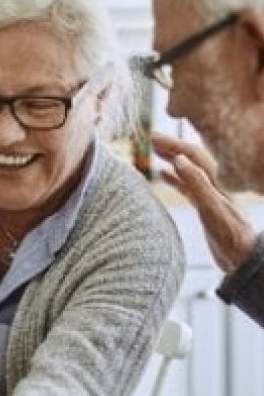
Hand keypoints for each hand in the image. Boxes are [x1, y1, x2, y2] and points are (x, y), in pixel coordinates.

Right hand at [152, 132, 257, 271]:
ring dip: (171, 159)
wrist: (243, 258)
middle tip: (150, 137)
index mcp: (218, 181)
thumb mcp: (212, 209)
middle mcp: (215, 183)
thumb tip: (179, 159)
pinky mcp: (205, 205)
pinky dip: (173, 178)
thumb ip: (197, 184)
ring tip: (154, 150)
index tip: (153, 137)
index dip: (173, 144)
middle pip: (191, 158)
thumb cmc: (231, 236)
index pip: (193, 155)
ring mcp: (210, 194)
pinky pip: (186, 186)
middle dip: (171, 146)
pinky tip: (162, 175)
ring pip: (188, 170)